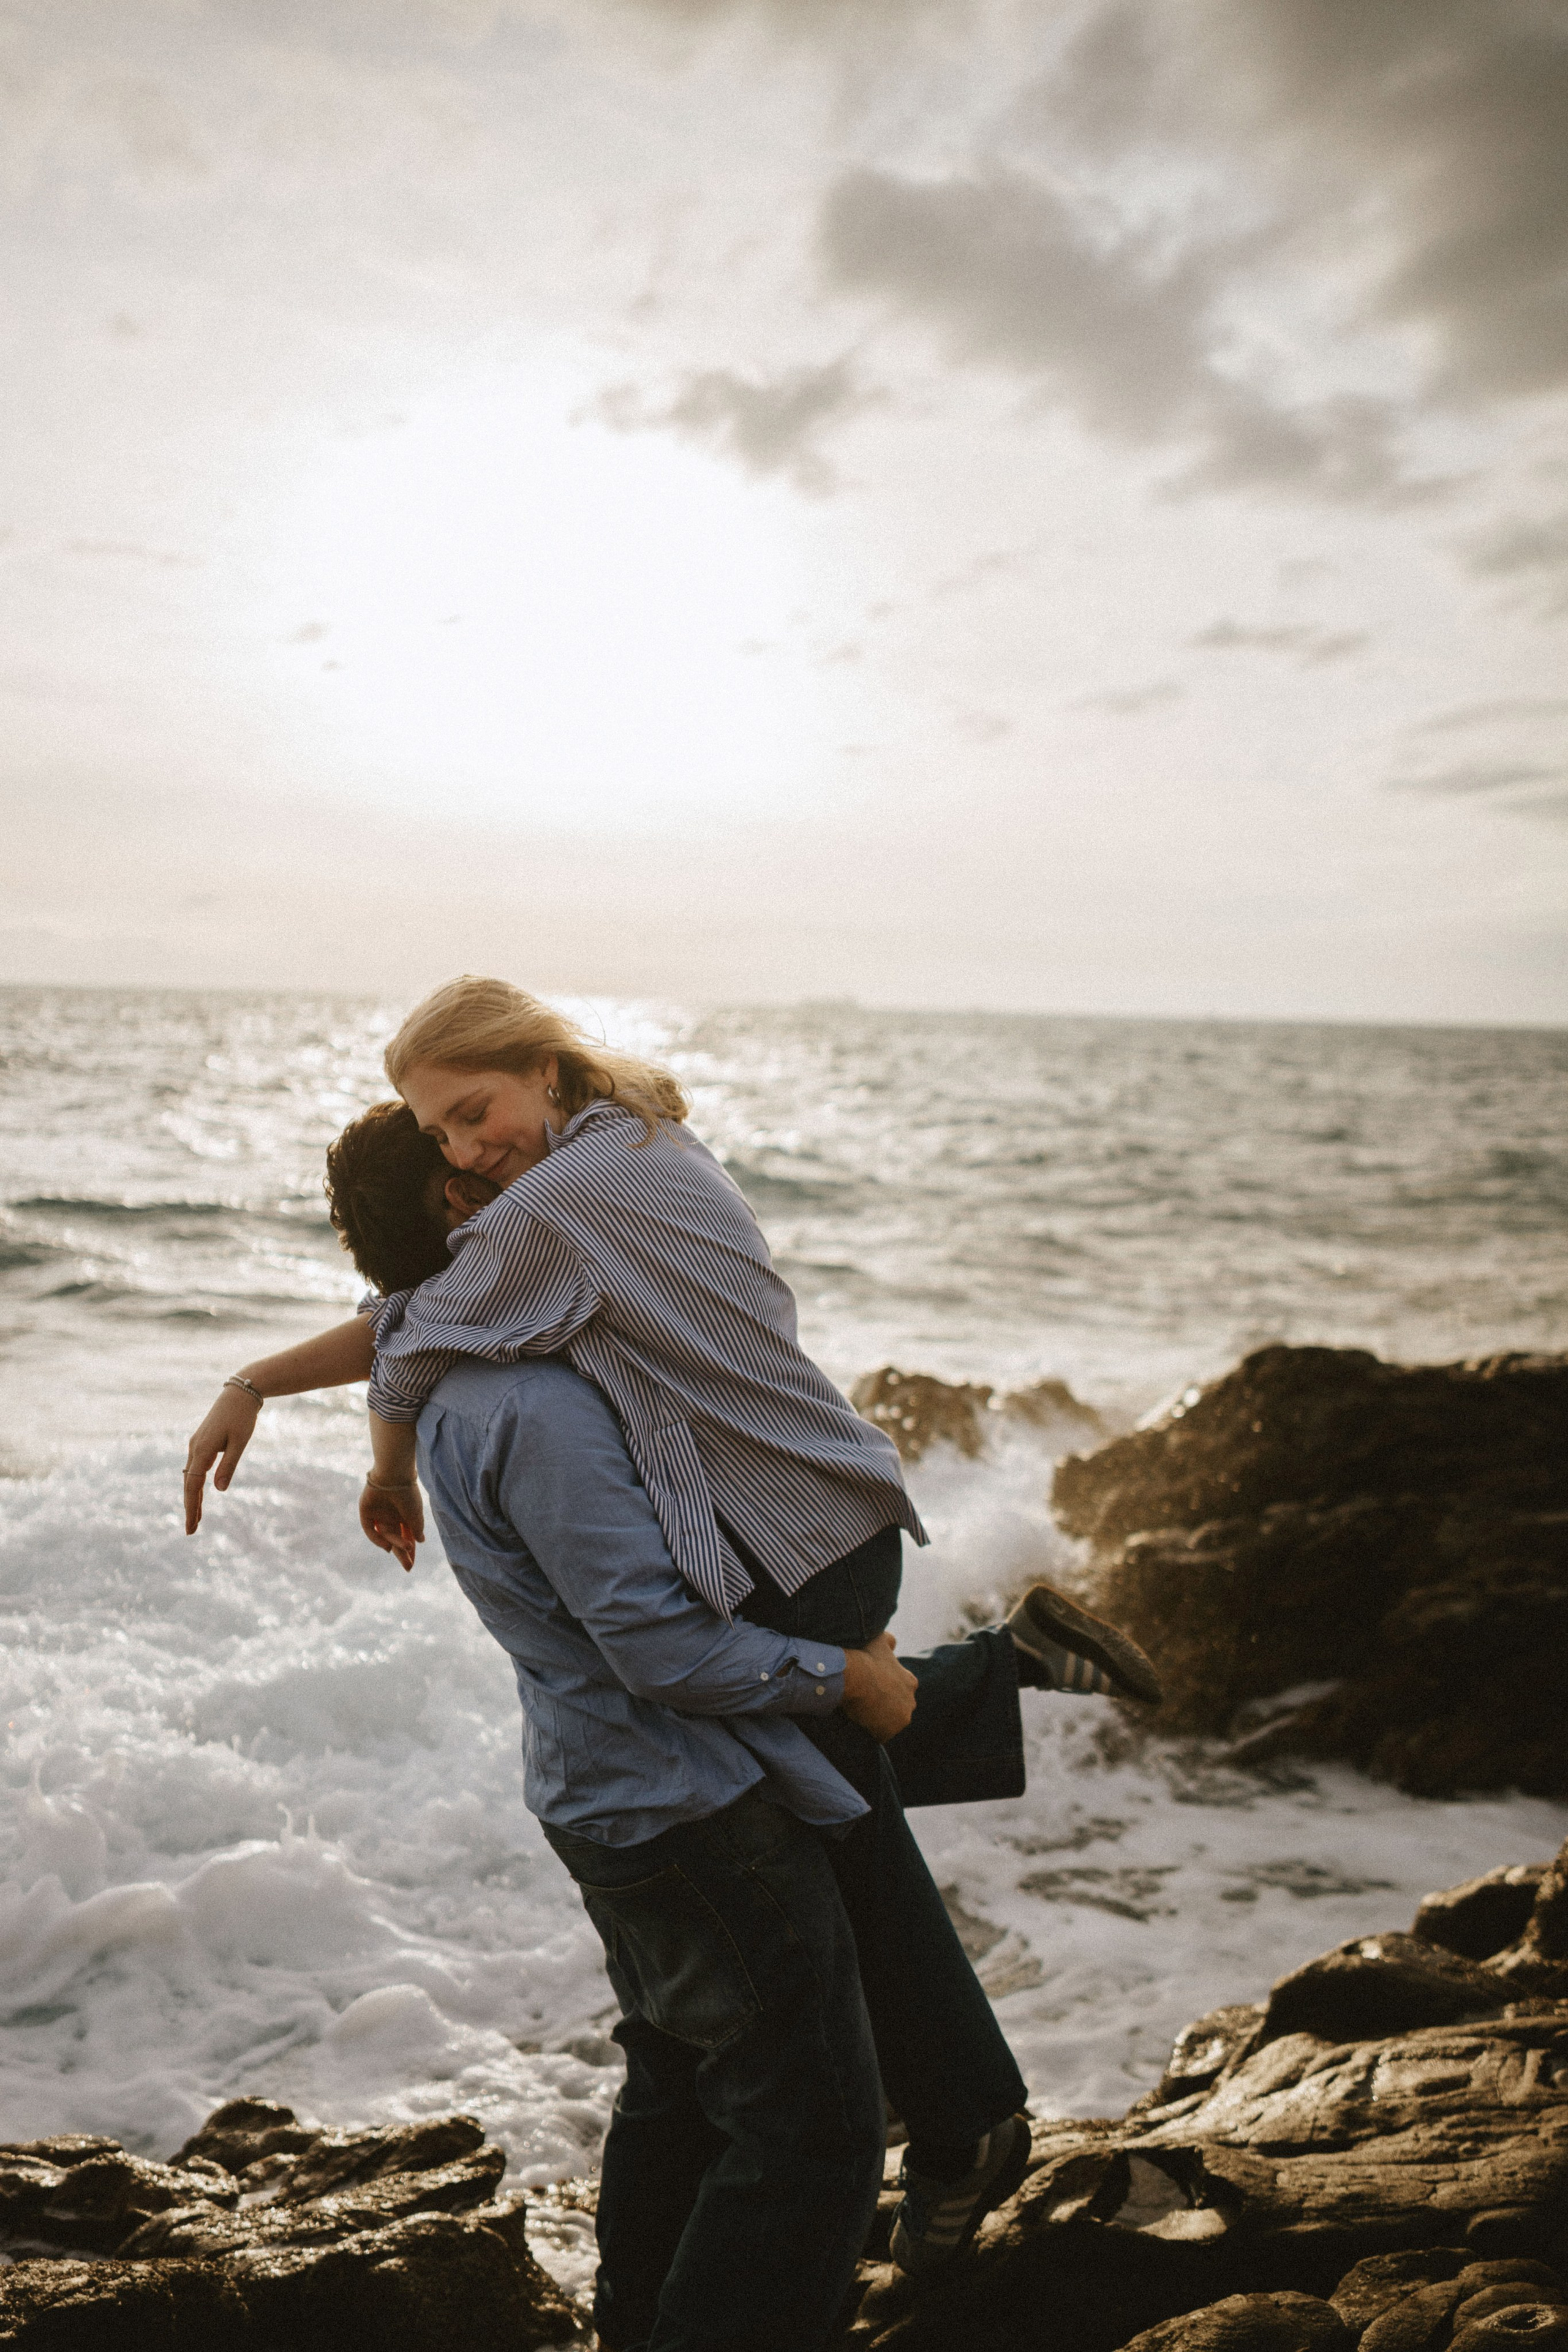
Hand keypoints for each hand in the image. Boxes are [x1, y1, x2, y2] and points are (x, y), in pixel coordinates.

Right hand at [184, 1386, 261, 1533]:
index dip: (191, 1507)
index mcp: (202, 1450)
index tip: (191, 1526)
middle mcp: (195, 1448)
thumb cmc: (242, 1417)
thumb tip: (219, 1490)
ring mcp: (196, 1445)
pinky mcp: (201, 1443)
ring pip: (190, 1477)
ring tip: (196, 1518)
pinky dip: (195, 1484)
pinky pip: (195, 1468)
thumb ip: (229, 1466)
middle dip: (190, 1507)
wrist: (239, 1394)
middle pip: (189, 1484)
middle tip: (191, 1531)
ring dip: (192, 1497)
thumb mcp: (240, 1442)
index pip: (193, 1485)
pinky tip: (197, 1494)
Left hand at [360, 1478, 424, 1571]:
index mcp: (404, 1515)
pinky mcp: (366, 1511)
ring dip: (396, 1544)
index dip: (410, 1550)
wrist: (393, 1475)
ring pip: (386, 1534)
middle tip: (408, 1567)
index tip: (412, 1563)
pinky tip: (387, 1546)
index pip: (407, 1536)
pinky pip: (369, 1529)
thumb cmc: (407, 1493)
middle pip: (396, 1538)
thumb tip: (421, 1541)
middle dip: (402, 1553)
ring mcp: (379, 1514)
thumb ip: (417, 1528)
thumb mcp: (416, 1514)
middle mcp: (391, 1515)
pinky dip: (377, 1539)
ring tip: (406, 1549)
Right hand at [840, 1632, 917, 1742]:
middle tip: (865, 1701)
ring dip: (878, 1720)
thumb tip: (893, 1643)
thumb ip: (890, 1641)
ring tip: (860, 1712)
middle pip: (897, 1708)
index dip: (885, 1691)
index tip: (872, 1688)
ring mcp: (901, 1718)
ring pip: (889, 1723)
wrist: (852, 1674)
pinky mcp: (888, 1732)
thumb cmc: (865, 1655)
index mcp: (910, 1682)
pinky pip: (879, 1736)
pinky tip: (858, 1722)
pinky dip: (870, 1732)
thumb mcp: (880, 1640)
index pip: (901, 1691)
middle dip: (885, 1707)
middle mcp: (911, 1702)